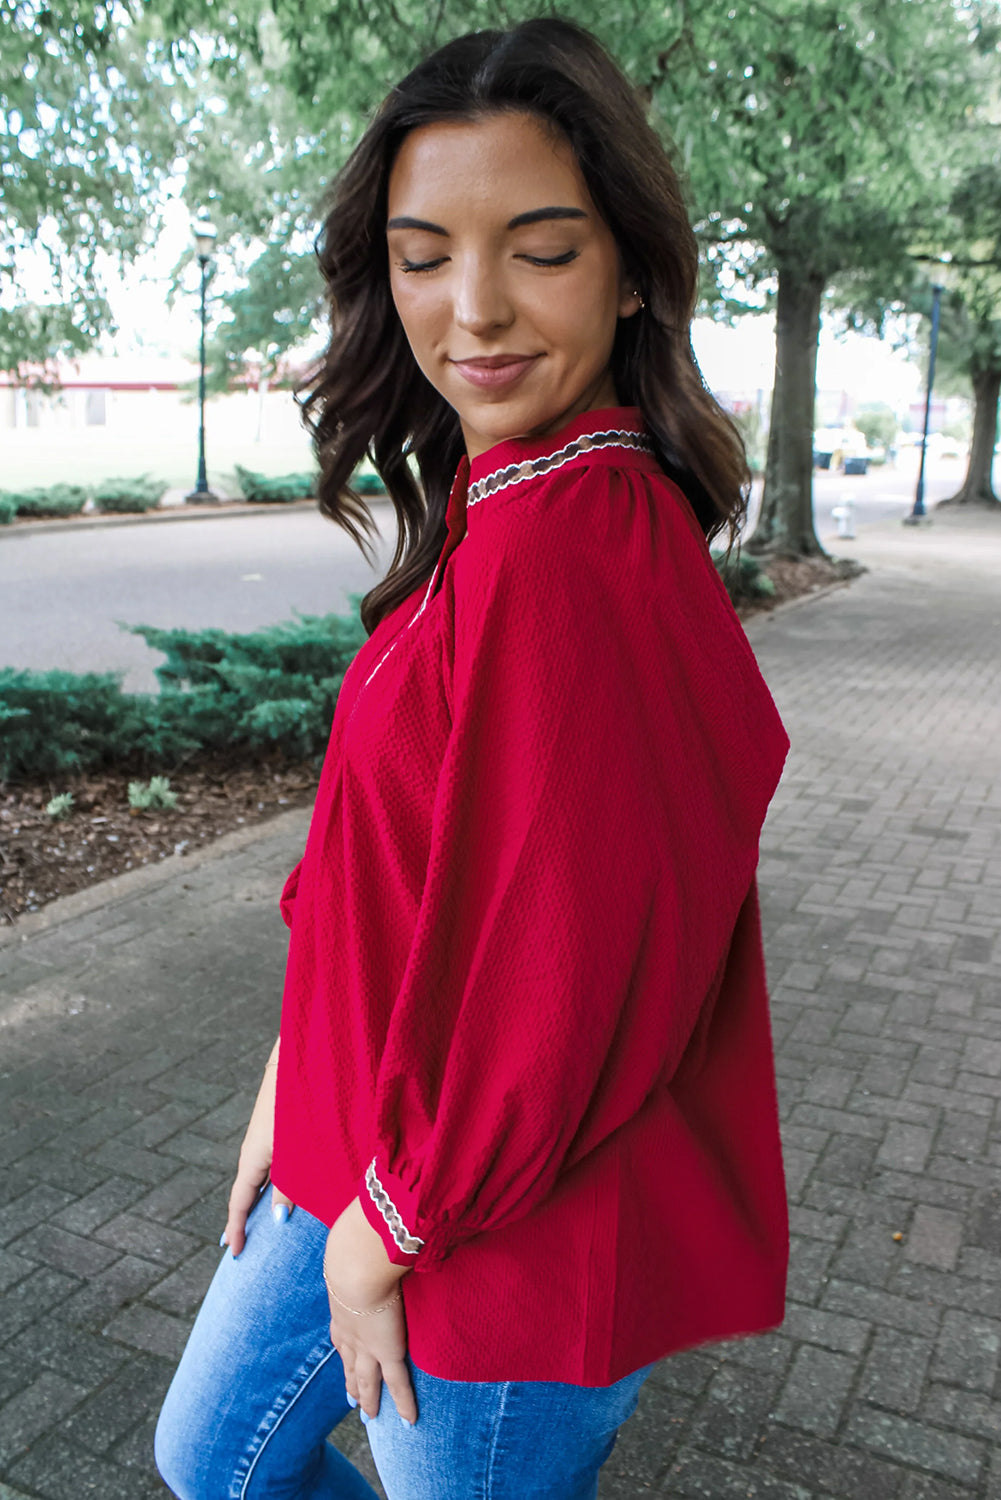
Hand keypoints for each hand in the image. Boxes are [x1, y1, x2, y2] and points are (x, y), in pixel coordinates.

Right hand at [222, 1047, 295, 1255]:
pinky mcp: (277, 1131)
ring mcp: (265, 1141)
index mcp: (253, 1158)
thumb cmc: (296, 1104)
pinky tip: (285, 1190)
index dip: (237, 1229)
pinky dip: (272, 1185)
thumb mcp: (293, 1150)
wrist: (299, 1061)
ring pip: (260, 1180)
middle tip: (244, 1247)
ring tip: (265, 1226)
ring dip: (261, 1202)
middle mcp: (255, 1151)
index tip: (235, 1252)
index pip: (239, 1202)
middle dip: (246, 1220)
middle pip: (247, 1194)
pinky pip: (270, 1167)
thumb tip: (279, 1218)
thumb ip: (288, 1185)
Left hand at [324, 1198, 415, 1424]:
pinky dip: (404, 1403)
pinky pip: (399, 1384)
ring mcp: (367, 1344)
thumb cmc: (354, 1244)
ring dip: (368, 1397)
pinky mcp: (387, 1351)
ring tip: (369, 1414)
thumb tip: (368, 1218)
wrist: (355, 1262)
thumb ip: (363, 1236)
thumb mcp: (354, 1242)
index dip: (343, 1346)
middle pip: (348, 1362)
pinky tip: (409, 1420)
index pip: (341, 1332)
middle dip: (350, 1380)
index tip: (343, 1353)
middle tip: (350, 1398)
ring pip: (367, 1379)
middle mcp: (349, 1330)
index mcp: (341, 1304)